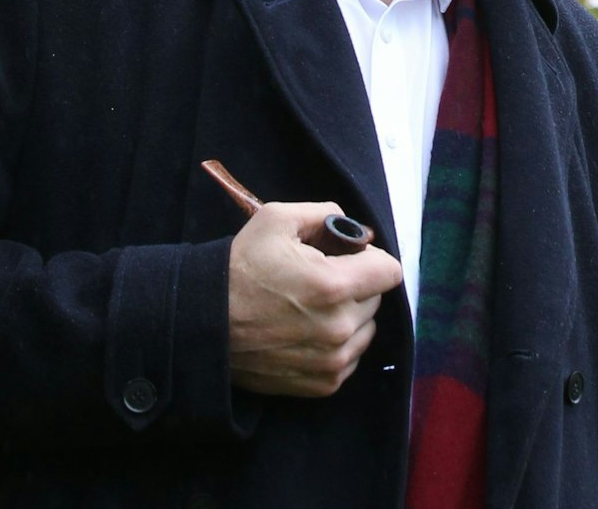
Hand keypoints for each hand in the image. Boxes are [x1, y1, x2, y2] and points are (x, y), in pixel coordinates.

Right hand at [227, 201, 403, 396]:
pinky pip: (351, 357)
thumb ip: (326, 213)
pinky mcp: (323, 384)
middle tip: (321, 277)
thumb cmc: (242, 267)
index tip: (350, 256)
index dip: (371, 257)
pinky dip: (339, 342)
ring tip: (313, 306)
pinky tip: (309, 330)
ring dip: (350, 315)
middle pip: (376, 298)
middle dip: (357, 284)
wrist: (207, 322)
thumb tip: (357, 232)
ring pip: (366, 329)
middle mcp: (339, 328)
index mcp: (334, 286)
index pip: (390, 271)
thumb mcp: (278, 219)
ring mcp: (332, 361)